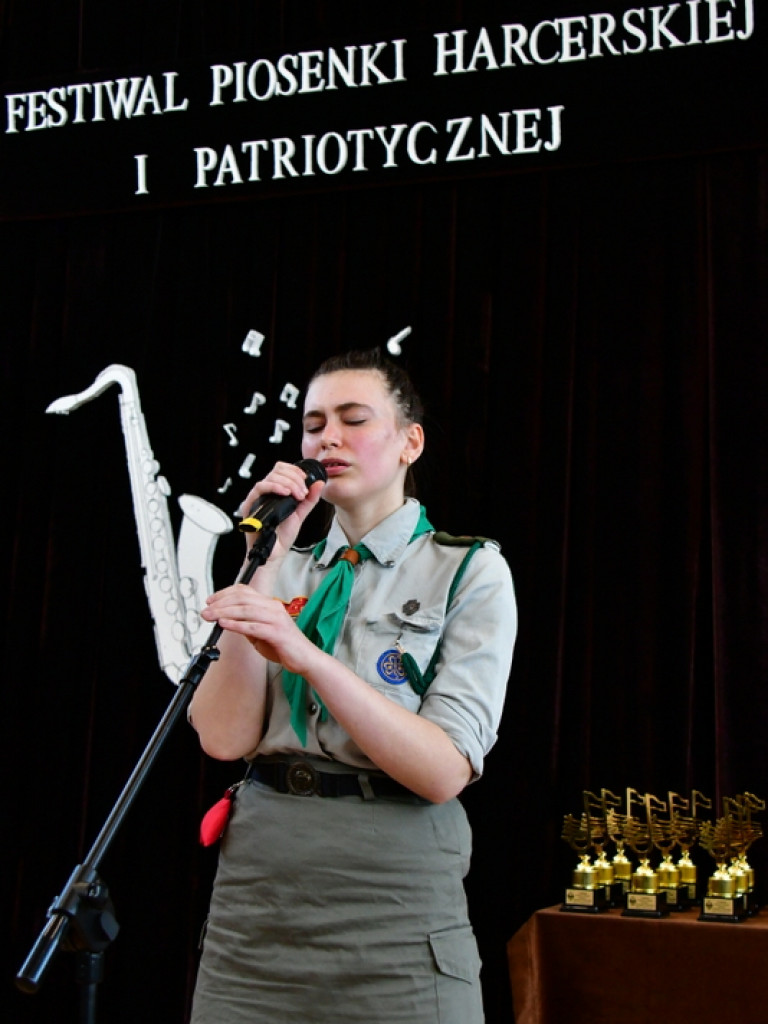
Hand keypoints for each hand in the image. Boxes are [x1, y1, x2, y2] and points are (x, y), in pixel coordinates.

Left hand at [201, 584, 316, 673]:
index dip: (225, 593)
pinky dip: (237, 624)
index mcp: (269, 604)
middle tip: (206, 610)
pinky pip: (253, 626)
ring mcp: (276, 619)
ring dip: (224, 612)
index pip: (244, 591)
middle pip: (242, 598)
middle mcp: (273, 608)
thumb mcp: (260, 632)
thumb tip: (227, 619)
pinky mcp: (277, 633)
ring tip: (211, 617)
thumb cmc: (284, 646)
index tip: (211, 601)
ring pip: (246, 610)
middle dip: (220, 603)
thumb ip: (246, 623)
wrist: (305, 658)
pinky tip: (225, 624)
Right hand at [238, 461, 325, 558]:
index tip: (306, 481)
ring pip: (270, 476)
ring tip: (297, 495)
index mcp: (276, 491)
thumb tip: (319, 483)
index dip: (295, 471)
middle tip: (303, 492)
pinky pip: (260, 487)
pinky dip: (275, 487)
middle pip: (278, 470)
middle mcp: (266, 492)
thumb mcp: (301, 513)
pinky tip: (286, 493)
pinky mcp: (250, 503)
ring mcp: (258, 497)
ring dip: (288, 483)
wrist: (275, 551)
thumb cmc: (283, 535)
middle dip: (295, 478)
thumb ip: (310, 499)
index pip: (283, 469)